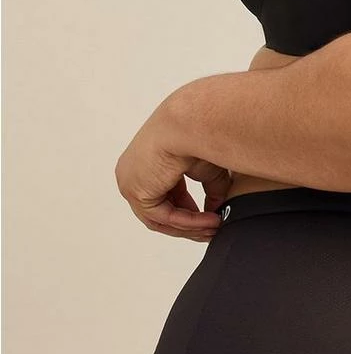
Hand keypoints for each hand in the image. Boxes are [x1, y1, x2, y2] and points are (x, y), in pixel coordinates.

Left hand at [115, 99, 233, 242]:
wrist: (191, 123)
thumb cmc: (198, 134)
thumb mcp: (207, 170)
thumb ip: (211, 192)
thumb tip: (217, 212)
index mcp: (147, 163)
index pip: (165, 195)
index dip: (188, 211)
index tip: (209, 219)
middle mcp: (134, 174)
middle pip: (160, 210)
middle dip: (189, 224)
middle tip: (212, 230)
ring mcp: (131, 183)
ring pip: (161, 218)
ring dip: (190, 226)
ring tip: (215, 227)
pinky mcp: (136, 192)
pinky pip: (163, 216)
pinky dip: (188, 221)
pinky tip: (210, 220)